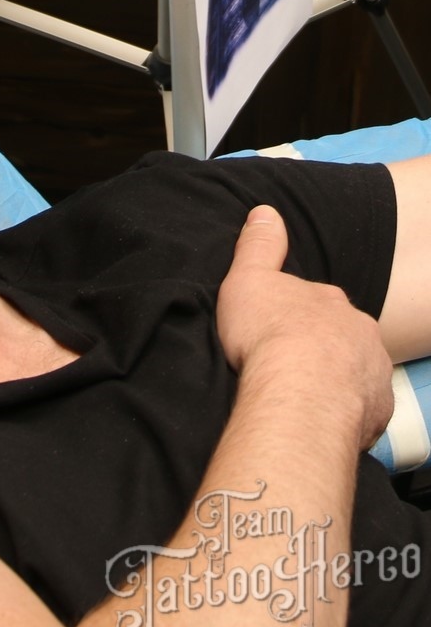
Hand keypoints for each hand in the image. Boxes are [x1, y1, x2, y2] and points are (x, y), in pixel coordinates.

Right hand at [216, 204, 394, 450]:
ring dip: (335, 378)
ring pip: (355, 370)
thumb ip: (259, 245)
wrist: (299, 392)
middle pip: (341, 335)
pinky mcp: (376, 410)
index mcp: (331, 300)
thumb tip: (265, 211)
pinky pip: (362, 408)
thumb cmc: (269, 333)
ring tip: (301, 393)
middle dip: (322, 346)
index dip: (297, 314)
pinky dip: (344, 411)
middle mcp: (360, 331)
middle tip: (289, 362)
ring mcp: (373, 371)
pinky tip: (317, 415)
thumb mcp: (249, 279)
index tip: (277, 327)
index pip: (317, 301)